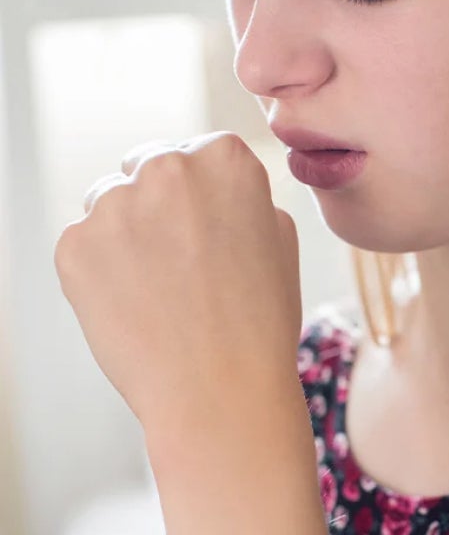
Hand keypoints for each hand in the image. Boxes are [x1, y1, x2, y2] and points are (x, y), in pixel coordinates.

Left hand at [54, 132, 303, 429]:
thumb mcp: (280, 236)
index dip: (202, 192)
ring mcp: (115, 204)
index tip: (207, 226)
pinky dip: (99, 268)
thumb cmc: (261, 317)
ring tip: (157, 286)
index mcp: (225, 156)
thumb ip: (247, 194)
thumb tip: (214, 187)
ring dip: (126, 230)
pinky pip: (83, 242)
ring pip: (110, 201)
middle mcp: (168, 167)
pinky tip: (132, 302)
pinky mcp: (75, 245)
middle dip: (159, 202)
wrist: (221, 389)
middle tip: (179, 257)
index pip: (198, 152)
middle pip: (149, 167)